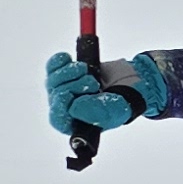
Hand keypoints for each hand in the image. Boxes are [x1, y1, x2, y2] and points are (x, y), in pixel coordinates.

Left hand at [43, 51, 161, 132]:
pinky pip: (52, 68)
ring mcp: (64, 91)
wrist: (131, 82)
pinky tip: (67, 59)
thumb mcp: (114, 110)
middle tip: (93, 83)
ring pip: (52, 81)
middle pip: (55, 97)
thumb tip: (73, 107)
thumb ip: (96, 112)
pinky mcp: (64, 75)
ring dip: (68, 72)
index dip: (59, 106)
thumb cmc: (124, 102)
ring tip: (85, 70)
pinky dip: (58, 62)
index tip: (68, 94)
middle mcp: (66, 110)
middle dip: (74, 86)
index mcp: (77, 124)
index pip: (58, 119)